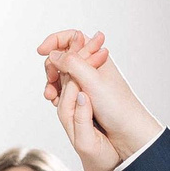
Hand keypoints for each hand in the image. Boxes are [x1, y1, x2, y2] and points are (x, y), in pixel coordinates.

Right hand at [37, 29, 162, 164]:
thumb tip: (52, 54)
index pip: (70, 37)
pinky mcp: (84, 97)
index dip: (54, 41)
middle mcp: (91, 66)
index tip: (41, 51)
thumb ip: (72, 63)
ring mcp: (87, 82)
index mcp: (95, 55)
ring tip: (52, 96)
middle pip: (62, 57)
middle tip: (51, 80)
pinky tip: (56, 102)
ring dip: (52, 83)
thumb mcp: (92, 80)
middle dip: (51, 67)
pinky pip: (64, 90)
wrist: (128, 132)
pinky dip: (57, 94)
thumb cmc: (116, 106)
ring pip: (61, 75)